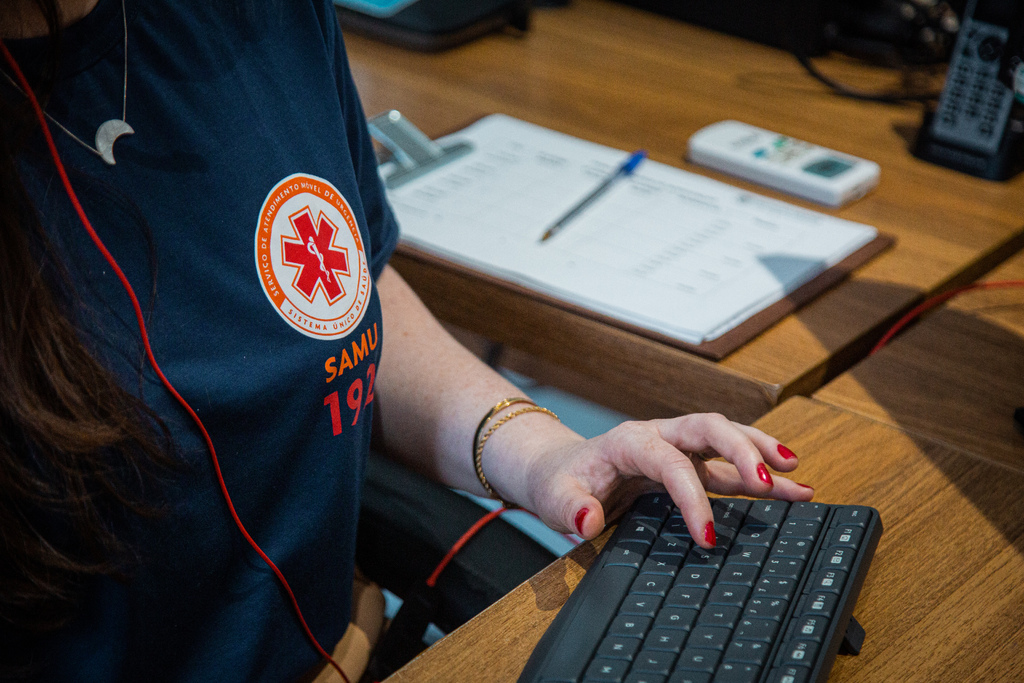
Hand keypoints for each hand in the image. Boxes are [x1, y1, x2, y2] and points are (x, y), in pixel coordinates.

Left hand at [516, 413, 811, 548]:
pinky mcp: (686, 466)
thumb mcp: (552, 498)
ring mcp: (675, 448)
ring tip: (798, 477)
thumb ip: (569, 508)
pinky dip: (758, 476)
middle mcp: (659, 437)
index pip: (671, 463)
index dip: (693, 498)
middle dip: (743, 449)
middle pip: (709, 428)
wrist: (556, 471)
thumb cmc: (558, 482)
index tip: (706, 537)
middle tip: (771, 479)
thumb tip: (588, 520)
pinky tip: (791, 489)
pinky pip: (727, 467)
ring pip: (726, 441)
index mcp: (629, 441)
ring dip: (762, 455)